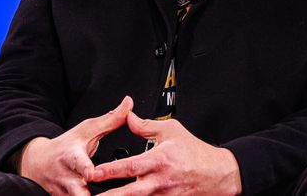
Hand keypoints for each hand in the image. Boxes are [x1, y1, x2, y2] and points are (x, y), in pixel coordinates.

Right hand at [19, 96, 133, 195]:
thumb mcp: (88, 129)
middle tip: (105, 195)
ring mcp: (64, 192)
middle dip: (85, 195)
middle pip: (77, 191)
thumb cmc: (67, 146)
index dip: (86, 170)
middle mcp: (67, 177)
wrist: (37, 162)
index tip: (92, 174)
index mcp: (72, 156)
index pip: (79, 163)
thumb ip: (111, 119)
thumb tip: (129, 102)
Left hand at [89, 111, 242, 194]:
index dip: (108, 171)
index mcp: (158, 160)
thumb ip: (147, 125)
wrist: (216, 174)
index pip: (128, 166)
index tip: (92, 173)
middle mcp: (158, 181)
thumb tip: (129, 117)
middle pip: (127, 192)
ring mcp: (162, 195)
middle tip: (90, 195)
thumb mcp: (172, 130)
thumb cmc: (196, 153)